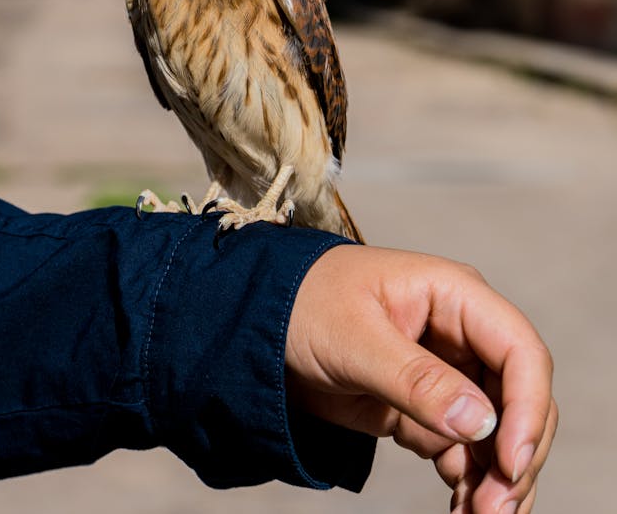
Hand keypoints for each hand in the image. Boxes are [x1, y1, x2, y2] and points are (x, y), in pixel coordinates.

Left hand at [285, 245, 555, 512]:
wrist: (259, 326)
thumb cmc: (304, 306)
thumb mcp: (353, 339)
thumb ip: (414, 378)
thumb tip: (480, 422)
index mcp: (453, 295)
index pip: (518, 350)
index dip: (527, 406)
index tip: (510, 461)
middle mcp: (461, 333)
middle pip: (518, 398)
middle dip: (514, 456)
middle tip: (494, 510)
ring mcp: (448, 372)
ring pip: (498, 432)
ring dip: (496, 480)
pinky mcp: (427, 408)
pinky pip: (466, 451)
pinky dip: (470, 483)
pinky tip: (460, 510)